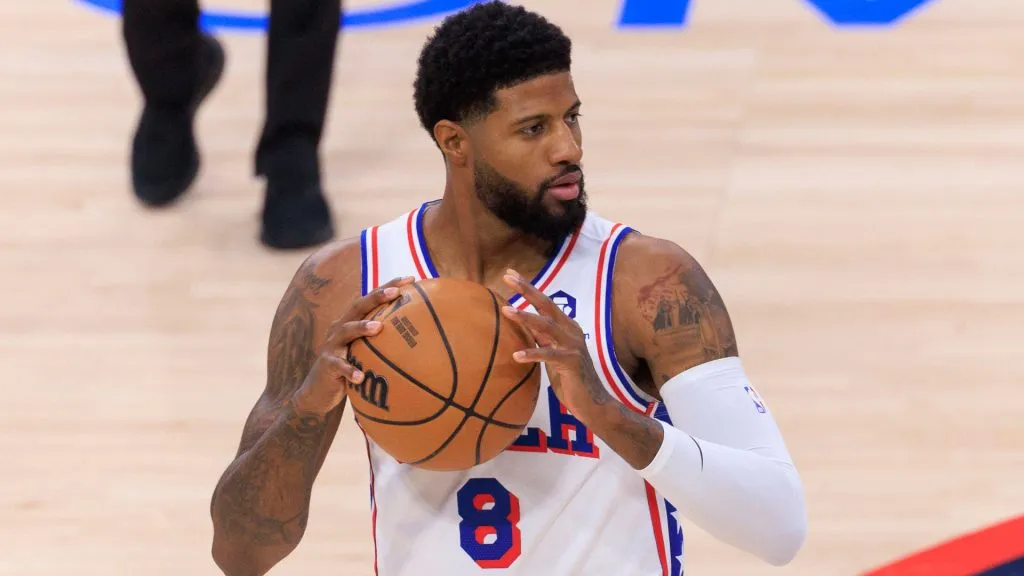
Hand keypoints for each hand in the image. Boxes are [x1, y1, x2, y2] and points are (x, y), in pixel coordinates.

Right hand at [292, 275, 415, 415]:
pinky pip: (339, 366)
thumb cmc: (352, 366)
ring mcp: (332, 345)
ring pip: (346, 331)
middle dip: (376, 297)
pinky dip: (349, 371)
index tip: (411, 279)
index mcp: (353, 321)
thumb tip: (423, 338)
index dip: (389, 286)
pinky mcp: (327, 364)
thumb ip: (387, 341)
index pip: (372, 299)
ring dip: (362, 327)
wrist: (320, 389)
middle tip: (395, 293)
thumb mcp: (368, 351)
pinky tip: (360, 377)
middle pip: (358, 307)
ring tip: (378, 327)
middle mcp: (341, 328)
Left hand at [500, 269, 614, 421]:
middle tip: (508, 278)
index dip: (527, 288)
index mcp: (565, 326)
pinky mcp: (572, 363)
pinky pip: (550, 356)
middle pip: (547, 305)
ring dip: (526, 317)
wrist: (592, 404)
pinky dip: (533, 354)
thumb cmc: (570, 379)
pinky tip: (517, 356)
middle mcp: (571, 330)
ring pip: (547, 326)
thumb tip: (523, 323)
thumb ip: (541, 337)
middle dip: (527, 290)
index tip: (509, 274)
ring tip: (506, 311)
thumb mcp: (551, 353)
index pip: (544, 302)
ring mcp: (573, 346)